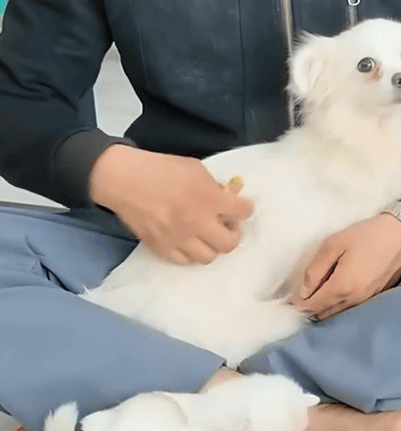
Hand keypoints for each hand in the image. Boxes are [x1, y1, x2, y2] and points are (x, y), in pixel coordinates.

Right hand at [90, 145, 252, 264]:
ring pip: (209, 257)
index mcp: (208, 198)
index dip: (245, 209)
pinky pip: (185, 261)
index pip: (243, 212)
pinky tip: (189, 241)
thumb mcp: (195, 169)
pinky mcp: (161, 248)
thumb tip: (228, 198)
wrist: (125, 180)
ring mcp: (178, 238)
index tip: (241, 208)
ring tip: (207, 235)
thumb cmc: (161, 169)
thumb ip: (214, 186)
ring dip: (212, 246)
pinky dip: (191, 253)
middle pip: (230, 243)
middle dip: (233, 234)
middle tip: (226, 226)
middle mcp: (196, 222)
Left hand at [289, 214, 400, 320]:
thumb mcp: (334, 244)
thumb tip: (303, 292)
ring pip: (337, 313)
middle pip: (323, 314)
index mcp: (341, 287)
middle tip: (302, 295)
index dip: (298, 305)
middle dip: (310, 308)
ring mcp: (366, 301)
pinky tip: (336, 290)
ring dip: (324, 308)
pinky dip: (339, 304)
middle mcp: (353, 300)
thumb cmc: (366, 235)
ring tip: (318, 291)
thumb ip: (315, 270)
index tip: (290, 299)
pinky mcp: (375, 297)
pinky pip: (350, 308)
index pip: (312, 307)